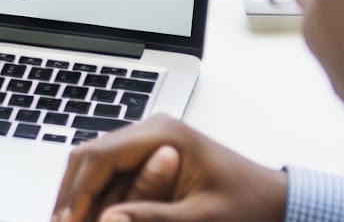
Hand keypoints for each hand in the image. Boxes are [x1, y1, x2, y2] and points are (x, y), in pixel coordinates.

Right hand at [52, 115, 287, 221]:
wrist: (276, 200)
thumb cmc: (247, 206)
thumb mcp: (200, 219)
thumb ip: (152, 218)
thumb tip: (106, 221)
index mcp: (163, 136)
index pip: (100, 157)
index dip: (76, 193)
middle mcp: (153, 130)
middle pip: (90, 155)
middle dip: (69, 192)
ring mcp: (151, 141)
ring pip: (96, 162)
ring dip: (79, 193)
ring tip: (67, 221)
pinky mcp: (152, 155)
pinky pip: (111, 171)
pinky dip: (95, 194)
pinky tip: (89, 216)